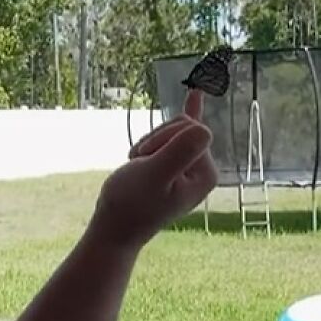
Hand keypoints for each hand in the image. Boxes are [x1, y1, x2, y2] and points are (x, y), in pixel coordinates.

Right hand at [90, 89, 216, 252]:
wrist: (113, 226)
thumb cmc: (129, 203)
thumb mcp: (153, 175)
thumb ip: (179, 152)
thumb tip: (203, 128)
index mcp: (207, 173)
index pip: (189, 129)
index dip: (161, 140)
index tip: (147, 165)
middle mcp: (204, 169)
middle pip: (181, 126)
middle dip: (153, 141)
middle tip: (140, 170)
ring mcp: (190, 167)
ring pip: (167, 130)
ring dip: (146, 146)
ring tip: (138, 172)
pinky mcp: (177, 163)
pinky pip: (184, 130)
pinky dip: (189, 111)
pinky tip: (196, 93)